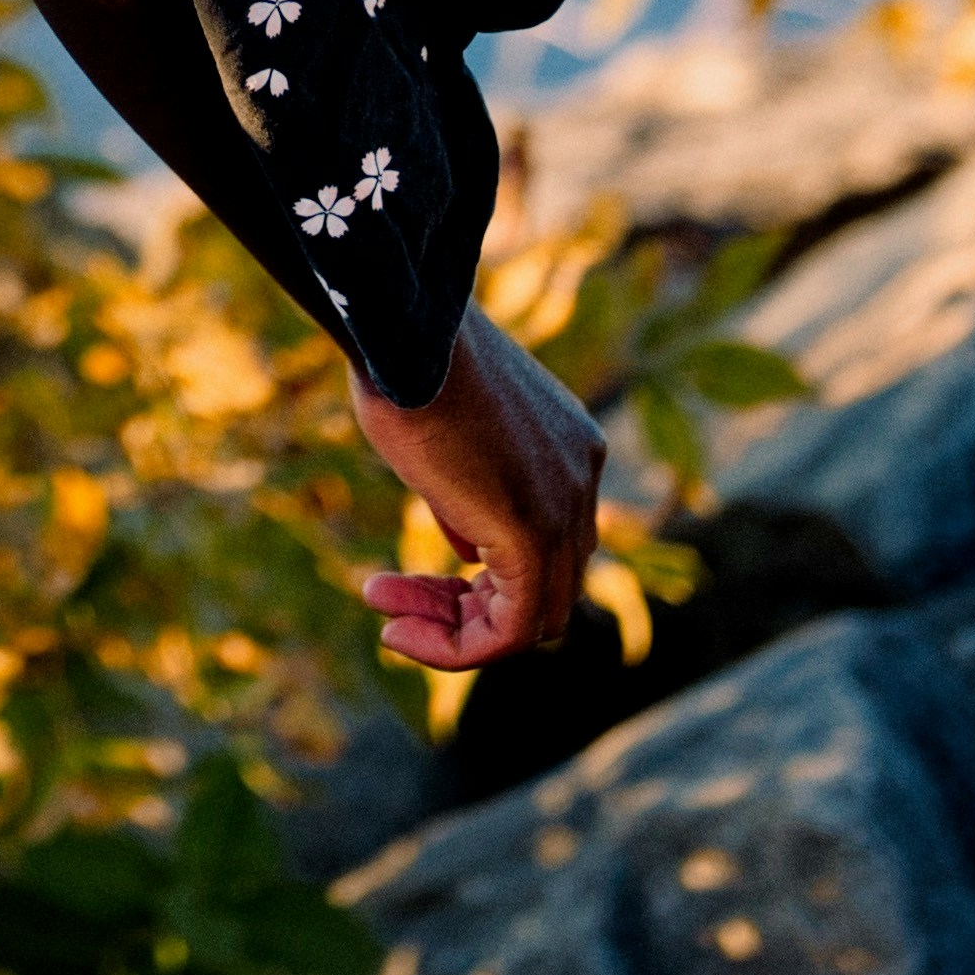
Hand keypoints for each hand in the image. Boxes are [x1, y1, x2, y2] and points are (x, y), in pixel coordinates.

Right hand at [349, 313, 603, 673]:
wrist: (405, 328)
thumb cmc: (406, 363)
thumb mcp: (445, 437)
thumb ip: (467, 499)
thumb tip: (469, 555)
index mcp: (569, 448)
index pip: (545, 546)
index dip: (476, 580)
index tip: (405, 580)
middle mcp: (582, 478)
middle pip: (547, 586)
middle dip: (467, 610)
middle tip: (394, 602)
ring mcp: (566, 507)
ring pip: (536, 619)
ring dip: (457, 633)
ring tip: (391, 625)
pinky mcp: (532, 532)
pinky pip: (514, 628)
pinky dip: (459, 647)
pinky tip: (398, 633)